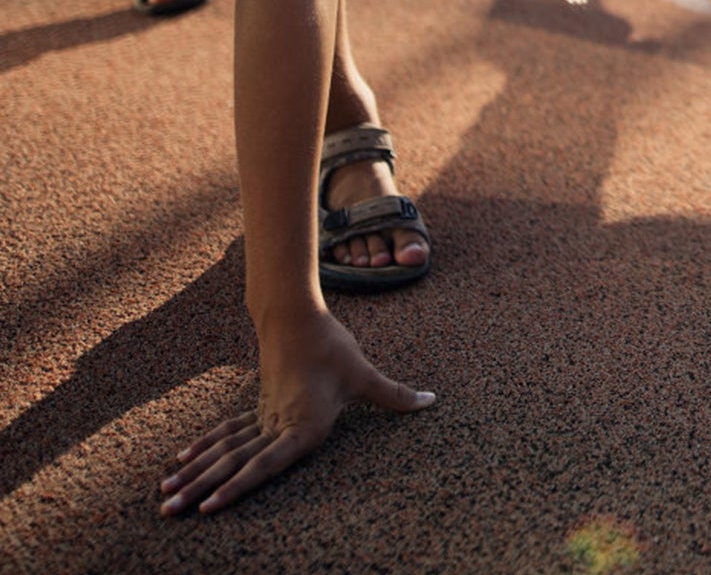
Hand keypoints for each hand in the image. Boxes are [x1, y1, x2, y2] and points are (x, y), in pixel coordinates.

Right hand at [158, 308, 434, 514]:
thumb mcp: (363, 374)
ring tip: (162, 496)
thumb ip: (394, 395)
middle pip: (232, 462)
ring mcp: (261, 417)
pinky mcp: (257, 408)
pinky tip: (179, 464)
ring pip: (221, 450)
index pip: (265, 463)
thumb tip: (429, 402)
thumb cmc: (332, 348)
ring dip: (193, 474)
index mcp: (301, 426)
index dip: (238, 487)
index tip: (209, 508)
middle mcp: (276, 426)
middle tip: (166, 513)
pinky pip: (224, 434)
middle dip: (199, 490)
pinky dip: (202, 450)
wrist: (297, 316)